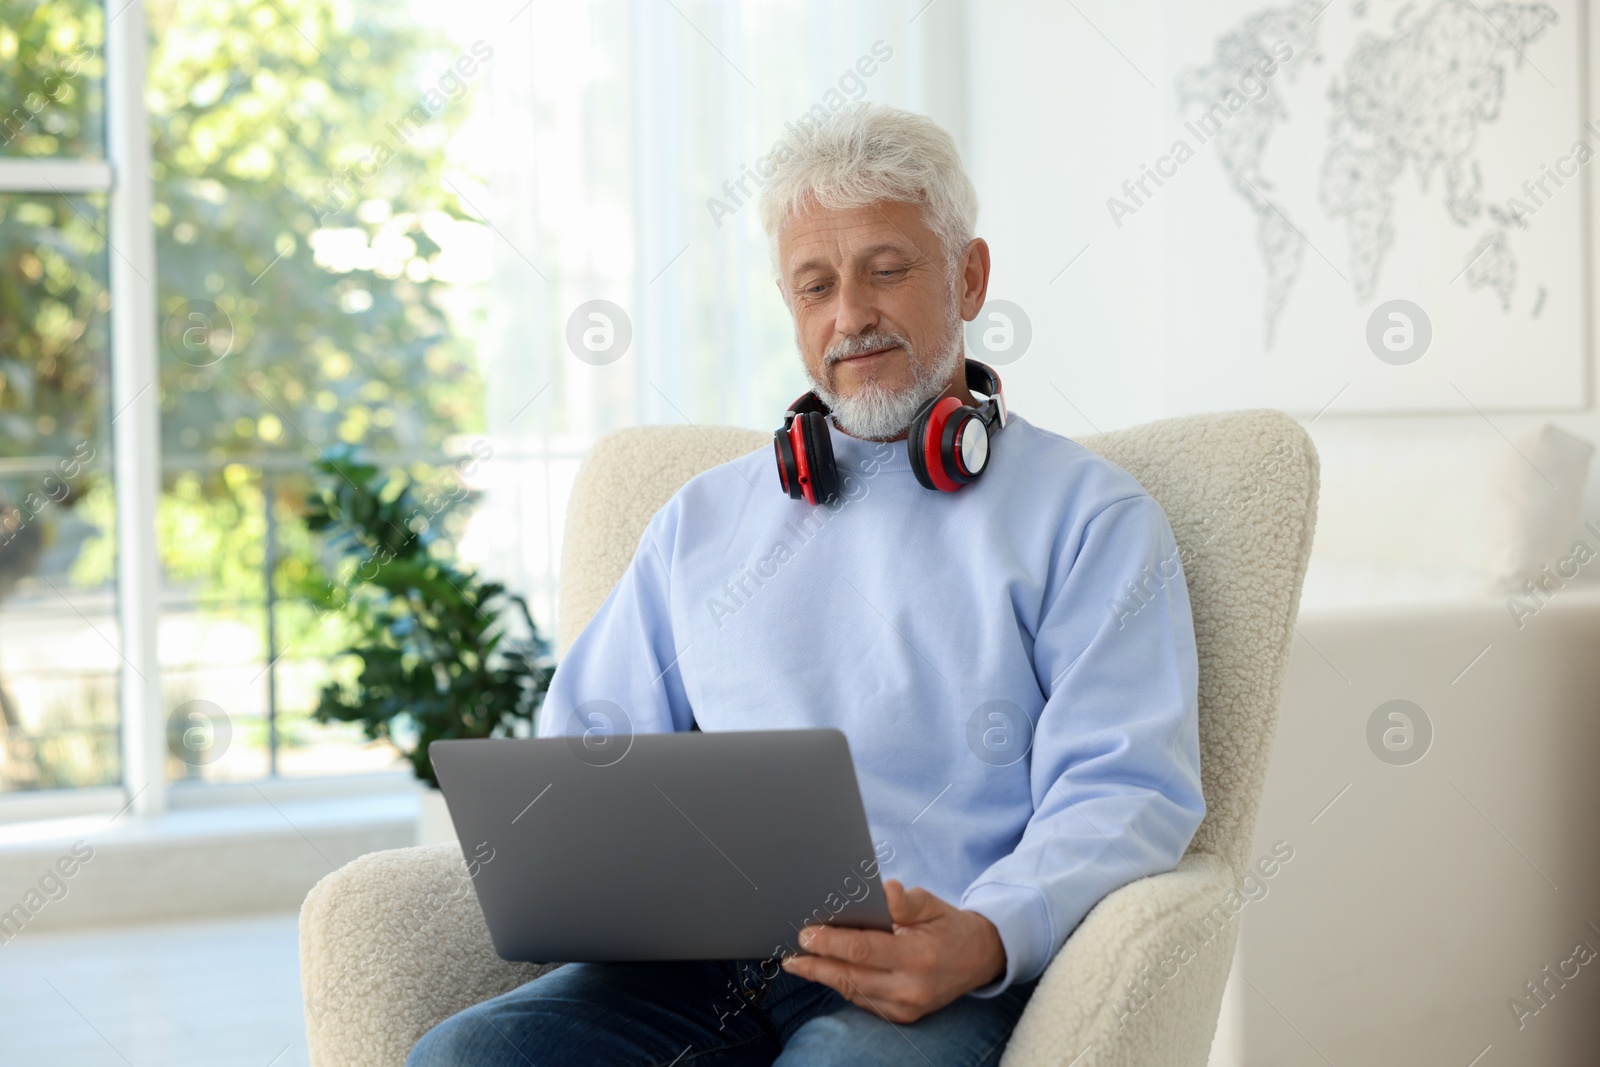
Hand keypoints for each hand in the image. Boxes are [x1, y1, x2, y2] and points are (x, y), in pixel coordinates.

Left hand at [780, 879, 1006, 1023]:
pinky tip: (829, 972)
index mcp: (918, 957)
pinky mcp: (903, 1017)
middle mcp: (911, 988)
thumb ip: (903, 901)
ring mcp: (907, 1007)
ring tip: (801, 963)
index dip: (830, 942)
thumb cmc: (948, 926)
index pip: (863, 950)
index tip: (807, 934)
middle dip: (816, 965)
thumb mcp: (930, 904)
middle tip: (792, 954)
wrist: (979, 959)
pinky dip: (845, 986)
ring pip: (853, 992)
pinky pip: (863, 1001)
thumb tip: (882, 890)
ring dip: (825, 977)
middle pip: (851, 977)